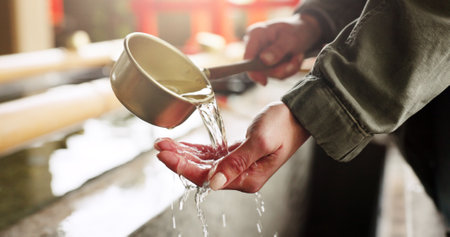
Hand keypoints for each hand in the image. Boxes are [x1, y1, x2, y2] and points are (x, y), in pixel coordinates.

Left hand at [155, 102, 309, 191]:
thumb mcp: (259, 142)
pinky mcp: (238, 155)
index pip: (207, 177)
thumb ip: (235, 163)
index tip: (165, 154)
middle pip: (202, 171)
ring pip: (205, 163)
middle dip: (179, 158)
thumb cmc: (283, 126)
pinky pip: (213, 155)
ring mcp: (239, 166)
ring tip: (166, 143)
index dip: (183, 166)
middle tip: (160, 145)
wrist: (297, 116)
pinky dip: (197, 150)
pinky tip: (183, 145)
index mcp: (247, 178)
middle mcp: (241, 176)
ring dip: (185, 153)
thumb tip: (214, 183)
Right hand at [244, 14, 321, 84]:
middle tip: (297, 58)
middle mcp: (255, 46)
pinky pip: (277, 75)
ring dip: (288, 68)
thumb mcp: (290, 38)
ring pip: (271, 74)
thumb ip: (278, 49)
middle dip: (282, 68)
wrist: (304, 30)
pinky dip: (289, 69)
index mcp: (256, 34)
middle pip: (261, 69)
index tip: (263, 81)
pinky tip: (294, 59)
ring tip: (298, 55)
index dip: (253, 71)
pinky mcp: (267, 65)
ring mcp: (261, 57)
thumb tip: (264, 60)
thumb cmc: (296, 30)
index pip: (248, 57)